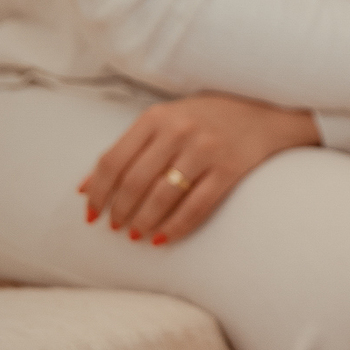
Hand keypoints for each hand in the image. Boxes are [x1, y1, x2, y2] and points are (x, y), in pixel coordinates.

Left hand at [78, 92, 318, 244]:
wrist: (265, 111)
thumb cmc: (206, 118)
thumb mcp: (165, 120)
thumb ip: (128, 148)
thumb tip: (85, 187)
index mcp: (156, 117)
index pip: (113, 160)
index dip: (98, 192)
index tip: (92, 213)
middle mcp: (179, 130)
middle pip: (135, 182)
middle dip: (120, 211)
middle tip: (115, 227)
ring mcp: (205, 149)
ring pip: (162, 197)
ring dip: (144, 222)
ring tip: (136, 234)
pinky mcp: (229, 169)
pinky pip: (196, 207)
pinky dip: (176, 227)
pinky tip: (164, 238)